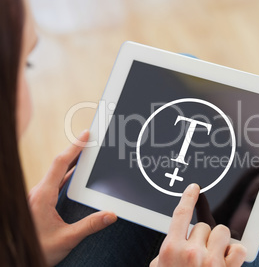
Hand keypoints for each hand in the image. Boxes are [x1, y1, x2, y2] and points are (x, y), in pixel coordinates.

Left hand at [28, 130, 116, 265]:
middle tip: (90, 140)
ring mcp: (38, 196)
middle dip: (75, 150)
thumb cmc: (38, 249)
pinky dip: (67, 174)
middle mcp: (38, 193)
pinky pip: (54, 182)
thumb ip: (90, 226)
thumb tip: (111, 215)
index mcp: (43, 196)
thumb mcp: (66, 239)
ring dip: (71, 162)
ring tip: (86, 154)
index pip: (60, 164)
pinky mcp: (39, 202)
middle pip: (59, 164)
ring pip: (56, 173)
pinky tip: (76, 176)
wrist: (17, 259)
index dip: (74, 148)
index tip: (85, 135)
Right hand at [150, 184, 246, 266]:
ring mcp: (211, 261)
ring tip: (213, 257)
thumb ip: (164, 254)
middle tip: (199, 254)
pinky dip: (236, 252)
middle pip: (204, 225)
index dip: (188, 197)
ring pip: (222, 231)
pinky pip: (239, 247)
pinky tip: (228, 260)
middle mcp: (191, 252)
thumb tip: (175, 242)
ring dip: (219, 242)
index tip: (194, 188)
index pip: (180, 214)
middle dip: (202, 236)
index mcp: (170, 250)